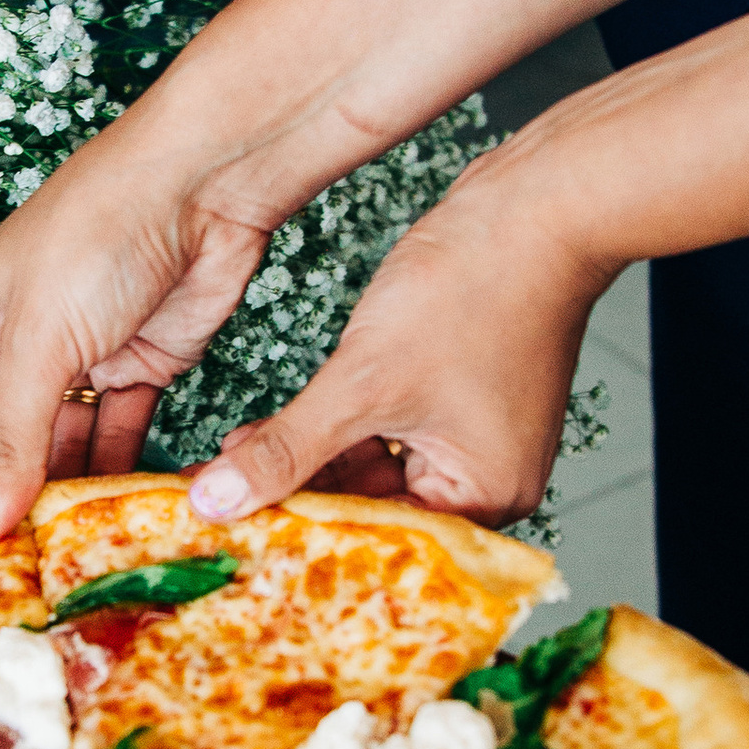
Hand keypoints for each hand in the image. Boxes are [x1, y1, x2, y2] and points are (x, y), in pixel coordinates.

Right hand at [0, 121, 279, 541]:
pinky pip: (124, 439)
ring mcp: (84, 361)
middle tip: (46, 584)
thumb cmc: (101, 232)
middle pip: (14, 456)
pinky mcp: (144, 368)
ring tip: (90, 562)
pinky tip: (131, 520)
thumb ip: (10, 442)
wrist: (206, 181)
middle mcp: (20, 353)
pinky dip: (126, 475)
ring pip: (71, 452)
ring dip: (80, 499)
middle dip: (27, 509)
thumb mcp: (42, 343)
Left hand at [175, 143, 618, 529]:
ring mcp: (472, 439)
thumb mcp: (363, 381)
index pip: (377, 541)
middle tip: (216, 505)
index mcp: (484, 499)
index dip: (298, 540)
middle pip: (372, 511)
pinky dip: (331, 432)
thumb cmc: (477, 291)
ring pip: (369, 471)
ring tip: (226, 467)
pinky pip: (382, 434)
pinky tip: (268, 433)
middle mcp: (486, 481)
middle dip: (294, 502)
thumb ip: (287, 448)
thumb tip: (221, 498)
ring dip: (304, 463)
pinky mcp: (455, 400)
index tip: (232, 541)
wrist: (531, 206)